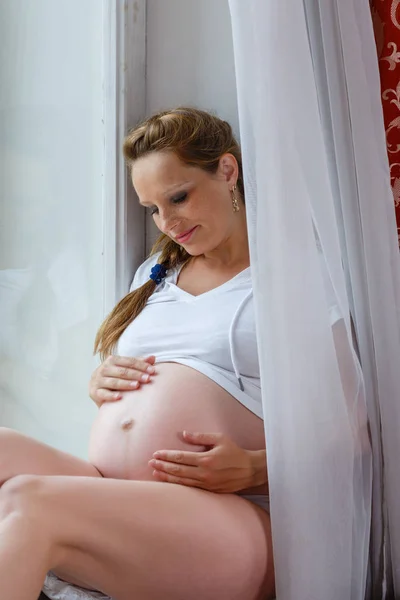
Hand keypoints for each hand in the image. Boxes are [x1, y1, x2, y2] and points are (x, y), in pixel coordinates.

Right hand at [89, 355, 155, 406]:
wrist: (99, 391)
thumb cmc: (116, 378)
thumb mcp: (126, 369)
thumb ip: (138, 363)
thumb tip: (153, 358)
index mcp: (111, 360)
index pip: (128, 361)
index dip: (141, 365)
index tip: (152, 370)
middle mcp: (103, 369)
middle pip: (122, 371)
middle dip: (136, 374)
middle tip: (147, 379)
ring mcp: (97, 380)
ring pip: (113, 382)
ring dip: (126, 384)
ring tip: (137, 385)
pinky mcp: (94, 392)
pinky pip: (103, 394)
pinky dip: (111, 396)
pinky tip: (120, 397)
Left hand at [149, 432, 267, 492]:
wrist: (250, 471)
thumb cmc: (234, 452)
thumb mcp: (219, 439)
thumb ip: (200, 437)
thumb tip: (184, 434)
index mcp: (206, 459)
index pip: (181, 458)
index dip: (167, 456)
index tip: (156, 454)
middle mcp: (204, 473)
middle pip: (178, 470)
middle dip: (162, 466)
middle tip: (150, 463)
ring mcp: (206, 484)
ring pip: (181, 481)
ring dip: (167, 477)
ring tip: (155, 473)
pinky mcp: (209, 491)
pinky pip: (189, 488)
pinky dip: (177, 485)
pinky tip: (170, 482)